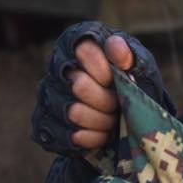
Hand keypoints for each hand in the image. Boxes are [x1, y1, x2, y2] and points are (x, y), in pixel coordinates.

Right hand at [30, 21, 172, 157]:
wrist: (124, 115)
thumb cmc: (131, 82)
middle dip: (107, 99)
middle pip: (79, 85)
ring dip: (102, 120)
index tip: (117, 79)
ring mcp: (46, 96)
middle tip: (117, 103)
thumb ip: (129, 54)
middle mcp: (55, 67)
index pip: (84, 51)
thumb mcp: (139, 66)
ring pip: (74, 112)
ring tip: (112, 118)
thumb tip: (115, 46)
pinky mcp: (43, 124)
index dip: (106, 70)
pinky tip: (102, 133)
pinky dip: (93, 137)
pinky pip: (69, 135)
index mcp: (77, 44)